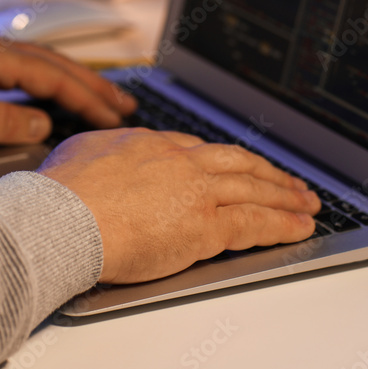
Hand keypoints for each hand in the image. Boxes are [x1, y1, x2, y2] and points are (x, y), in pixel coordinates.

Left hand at [0, 33, 135, 147]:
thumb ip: (2, 123)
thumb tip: (44, 124)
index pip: (53, 76)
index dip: (87, 99)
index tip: (114, 118)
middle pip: (57, 63)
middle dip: (94, 85)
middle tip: (127, 105)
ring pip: (44, 63)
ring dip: (77, 80)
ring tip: (106, 98)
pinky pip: (27, 67)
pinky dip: (52, 79)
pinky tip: (59, 93)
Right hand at [38, 129, 320, 282]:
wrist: (63, 216)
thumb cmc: (61, 192)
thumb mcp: (81, 152)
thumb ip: (99, 152)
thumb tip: (94, 156)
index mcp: (150, 142)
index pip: (198, 149)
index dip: (224, 160)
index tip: (237, 165)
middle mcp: (179, 159)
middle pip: (236, 161)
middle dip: (266, 171)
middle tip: (289, 180)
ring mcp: (195, 190)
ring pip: (253, 188)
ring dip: (284, 194)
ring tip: (306, 201)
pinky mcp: (205, 225)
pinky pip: (254, 223)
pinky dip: (282, 224)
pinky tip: (299, 226)